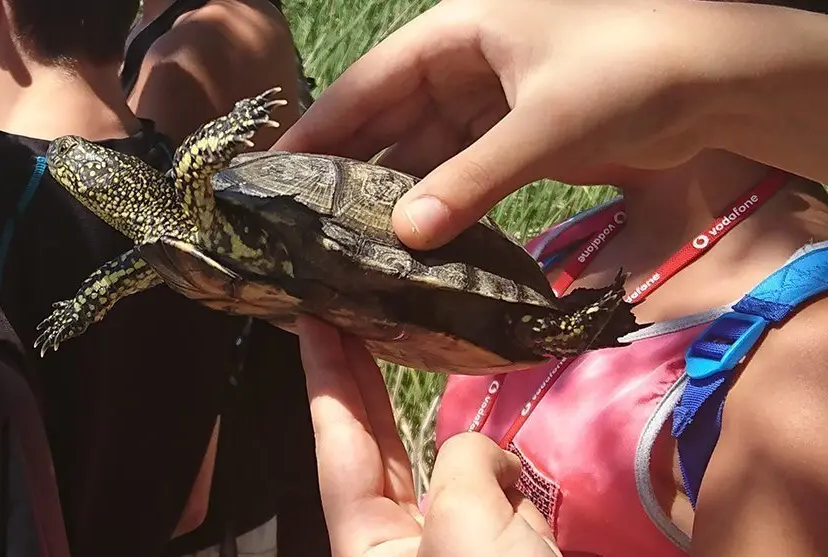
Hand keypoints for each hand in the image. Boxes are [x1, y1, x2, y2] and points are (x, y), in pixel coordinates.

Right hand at [273, 0, 827, 249]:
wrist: (717, 80)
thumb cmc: (627, 72)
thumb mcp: (542, 124)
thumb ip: (472, 181)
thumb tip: (407, 237)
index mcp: (456, 33)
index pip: (369, 80)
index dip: (320, 125)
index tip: (275, 171)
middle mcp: (461, 63)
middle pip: (388, 118)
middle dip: (348, 166)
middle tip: (302, 222)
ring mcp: (487, 101)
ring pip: (421, 149)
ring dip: (392, 192)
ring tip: (346, 240)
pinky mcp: (513, 135)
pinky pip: (459, 168)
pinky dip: (437, 200)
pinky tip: (409, 236)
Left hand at [296, 314, 559, 555]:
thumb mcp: (464, 520)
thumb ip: (463, 462)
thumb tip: (493, 460)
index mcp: (366, 539)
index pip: (335, 438)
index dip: (323, 374)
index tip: (311, 322)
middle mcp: (399, 538)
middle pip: (374, 444)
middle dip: (361, 377)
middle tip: (347, 316)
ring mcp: (450, 543)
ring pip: (451, 468)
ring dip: (464, 442)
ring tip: (454, 397)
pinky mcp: (497, 548)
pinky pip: (500, 495)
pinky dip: (512, 482)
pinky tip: (525, 495)